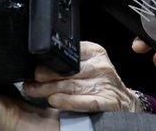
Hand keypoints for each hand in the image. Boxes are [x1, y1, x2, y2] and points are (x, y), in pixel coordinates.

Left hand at [23, 42, 141, 112]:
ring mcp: (105, 84)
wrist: (126, 102)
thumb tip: (39, 64)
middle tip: (29, 82)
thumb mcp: (88, 64)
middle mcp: (101, 66)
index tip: (34, 66)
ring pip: (72, 86)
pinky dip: (69, 102)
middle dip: (45, 77)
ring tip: (34, 91)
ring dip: (49, 90)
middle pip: (68, 71)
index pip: (70, 53)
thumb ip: (70, 62)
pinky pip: (86, 102)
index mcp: (95, 52)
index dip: (50, 61)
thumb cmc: (100, 82)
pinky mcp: (108, 101)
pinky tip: (55, 101)